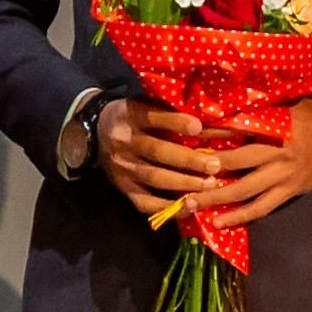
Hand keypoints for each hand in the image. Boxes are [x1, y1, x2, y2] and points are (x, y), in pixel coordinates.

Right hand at [98, 95, 218, 216]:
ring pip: (154, 177)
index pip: (153, 117)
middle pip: (157, 151)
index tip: (198, 127)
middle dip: (189, 160)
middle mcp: (125, 141)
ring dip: (184, 183)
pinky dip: (168, 207)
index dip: (176, 122)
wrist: (95, 132)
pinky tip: (189, 207)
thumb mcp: (146, 103)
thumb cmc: (134, 116)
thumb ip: (170, 110)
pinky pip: (145, 202)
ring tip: (209, 185)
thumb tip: (211, 118)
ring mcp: (123, 167)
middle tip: (215, 165)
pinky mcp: (124, 187)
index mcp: (132, 115)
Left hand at [193, 94, 311, 230]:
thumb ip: (259, 108)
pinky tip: (219, 222)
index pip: (237, 126)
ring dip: (216, 198)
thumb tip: (221, 105)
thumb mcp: (287, 104)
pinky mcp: (290, 191)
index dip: (210, 131)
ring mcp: (284, 174)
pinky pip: (262, 207)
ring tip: (190, 204)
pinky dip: (240, 216)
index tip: (185, 135)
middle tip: (180, 175)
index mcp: (276, 123)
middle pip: (236, 160)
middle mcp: (278, 149)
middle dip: (207, 169)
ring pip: (245, 189)